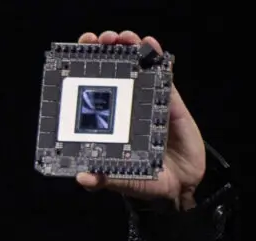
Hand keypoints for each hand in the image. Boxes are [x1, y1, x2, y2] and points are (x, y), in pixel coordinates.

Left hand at [74, 30, 205, 210]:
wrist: (180, 188)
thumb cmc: (145, 181)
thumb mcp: (121, 181)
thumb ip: (103, 180)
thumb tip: (82, 178)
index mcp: (107, 123)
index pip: (91, 90)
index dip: (82, 71)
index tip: (74, 56)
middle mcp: (124, 108)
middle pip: (111, 72)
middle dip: (103, 51)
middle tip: (97, 40)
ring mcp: (147, 102)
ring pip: (136, 67)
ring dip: (129, 47)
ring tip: (122, 38)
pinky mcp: (170, 102)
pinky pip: (163, 75)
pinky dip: (156, 58)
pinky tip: (149, 45)